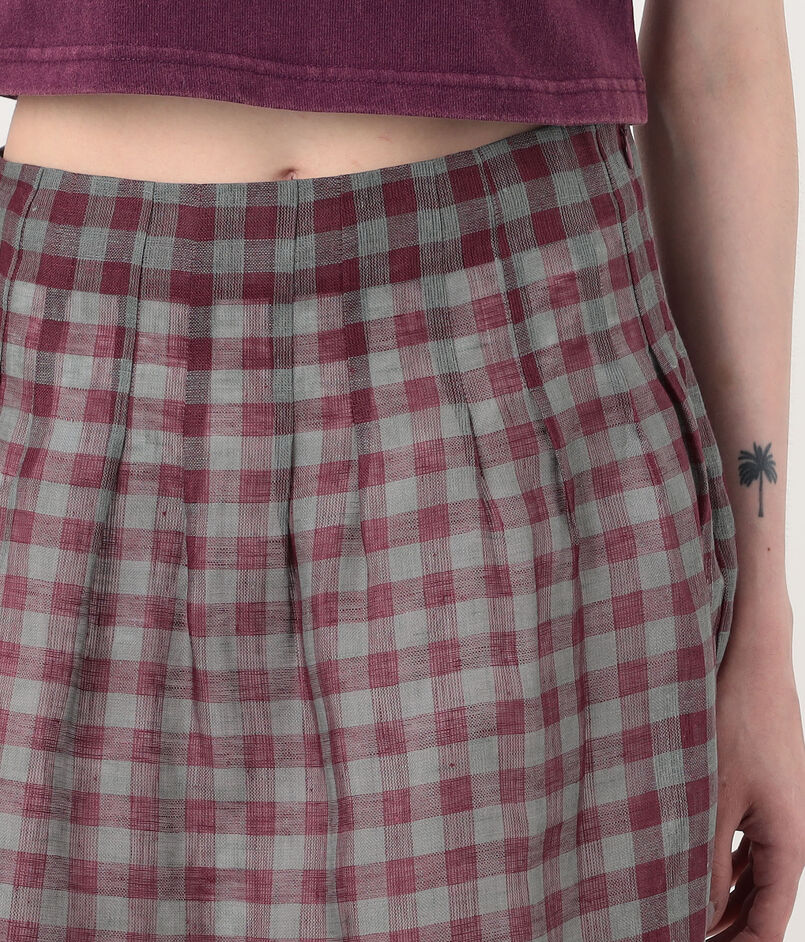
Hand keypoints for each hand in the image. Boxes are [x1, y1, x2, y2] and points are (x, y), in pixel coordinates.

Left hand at [706, 603, 804, 939]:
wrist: (751, 657)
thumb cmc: (732, 719)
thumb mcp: (712, 795)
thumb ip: (707, 856)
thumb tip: (696, 909)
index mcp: (788, 842)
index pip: (770, 924)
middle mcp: (789, 830)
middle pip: (762, 902)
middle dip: (725, 927)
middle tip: (674, 934)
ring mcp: (775, 808)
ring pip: (752, 872)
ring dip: (719, 895)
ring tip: (674, 909)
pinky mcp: (758, 787)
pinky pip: (745, 841)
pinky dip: (719, 861)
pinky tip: (688, 865)